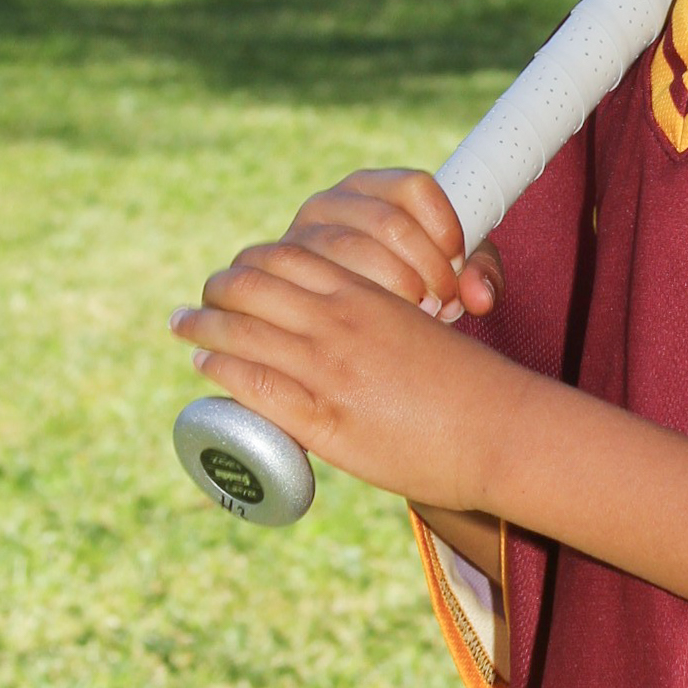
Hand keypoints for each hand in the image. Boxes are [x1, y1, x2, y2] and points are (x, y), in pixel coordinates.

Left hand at [170, 244, 518, 507]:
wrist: (502, 430)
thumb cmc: (473, 386)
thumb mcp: (426, 333)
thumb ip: (390, 324)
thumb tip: (368, 332)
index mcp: (369, 296)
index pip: (288, 258)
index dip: (250, 263)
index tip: (235, 276)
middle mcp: (342, 324)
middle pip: (252, 286)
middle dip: (216, 289)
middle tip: (199, 301)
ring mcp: (330, 371)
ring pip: (242, 330)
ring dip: (203, 324)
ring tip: (185, 326)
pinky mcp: (325, 420)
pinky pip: (256, 384)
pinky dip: (223, 367)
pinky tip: (206, 363)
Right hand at [266, 168, 501, 320]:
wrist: (343, 318)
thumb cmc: (409, 283)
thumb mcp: (448, 270)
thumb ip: (478, 274)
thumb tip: (480, 298)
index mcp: (374, 186)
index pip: (415, 187)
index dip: (445, 226)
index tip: (458, 263)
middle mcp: (331, 202)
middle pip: (390, 223)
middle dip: (427, 267)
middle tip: (444, 301)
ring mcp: (300, 235)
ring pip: (353, 252)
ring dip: (397, 288)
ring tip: (420, 314)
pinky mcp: (280, 273)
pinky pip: (321, 282)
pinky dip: (360, 305)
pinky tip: (382, 324)